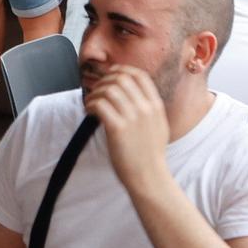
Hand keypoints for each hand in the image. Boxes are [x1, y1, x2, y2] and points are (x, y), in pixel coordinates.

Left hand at [82, 65, 170, 189]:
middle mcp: (146, 109)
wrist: (149, 177)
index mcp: (156, 106)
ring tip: (90, 104)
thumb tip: (132, 94)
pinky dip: (90, 104)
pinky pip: (99, 104)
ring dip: (94, 93)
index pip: (139, 75)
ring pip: (108, 89)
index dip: (121, 70)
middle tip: (96, 92)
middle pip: (121, 78)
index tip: (109, 75)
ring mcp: (133, 118)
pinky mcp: (118, 129)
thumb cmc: (149, 154)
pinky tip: (89, 112)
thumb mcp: (158, 126)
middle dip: (104, 81)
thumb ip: (149, 109)